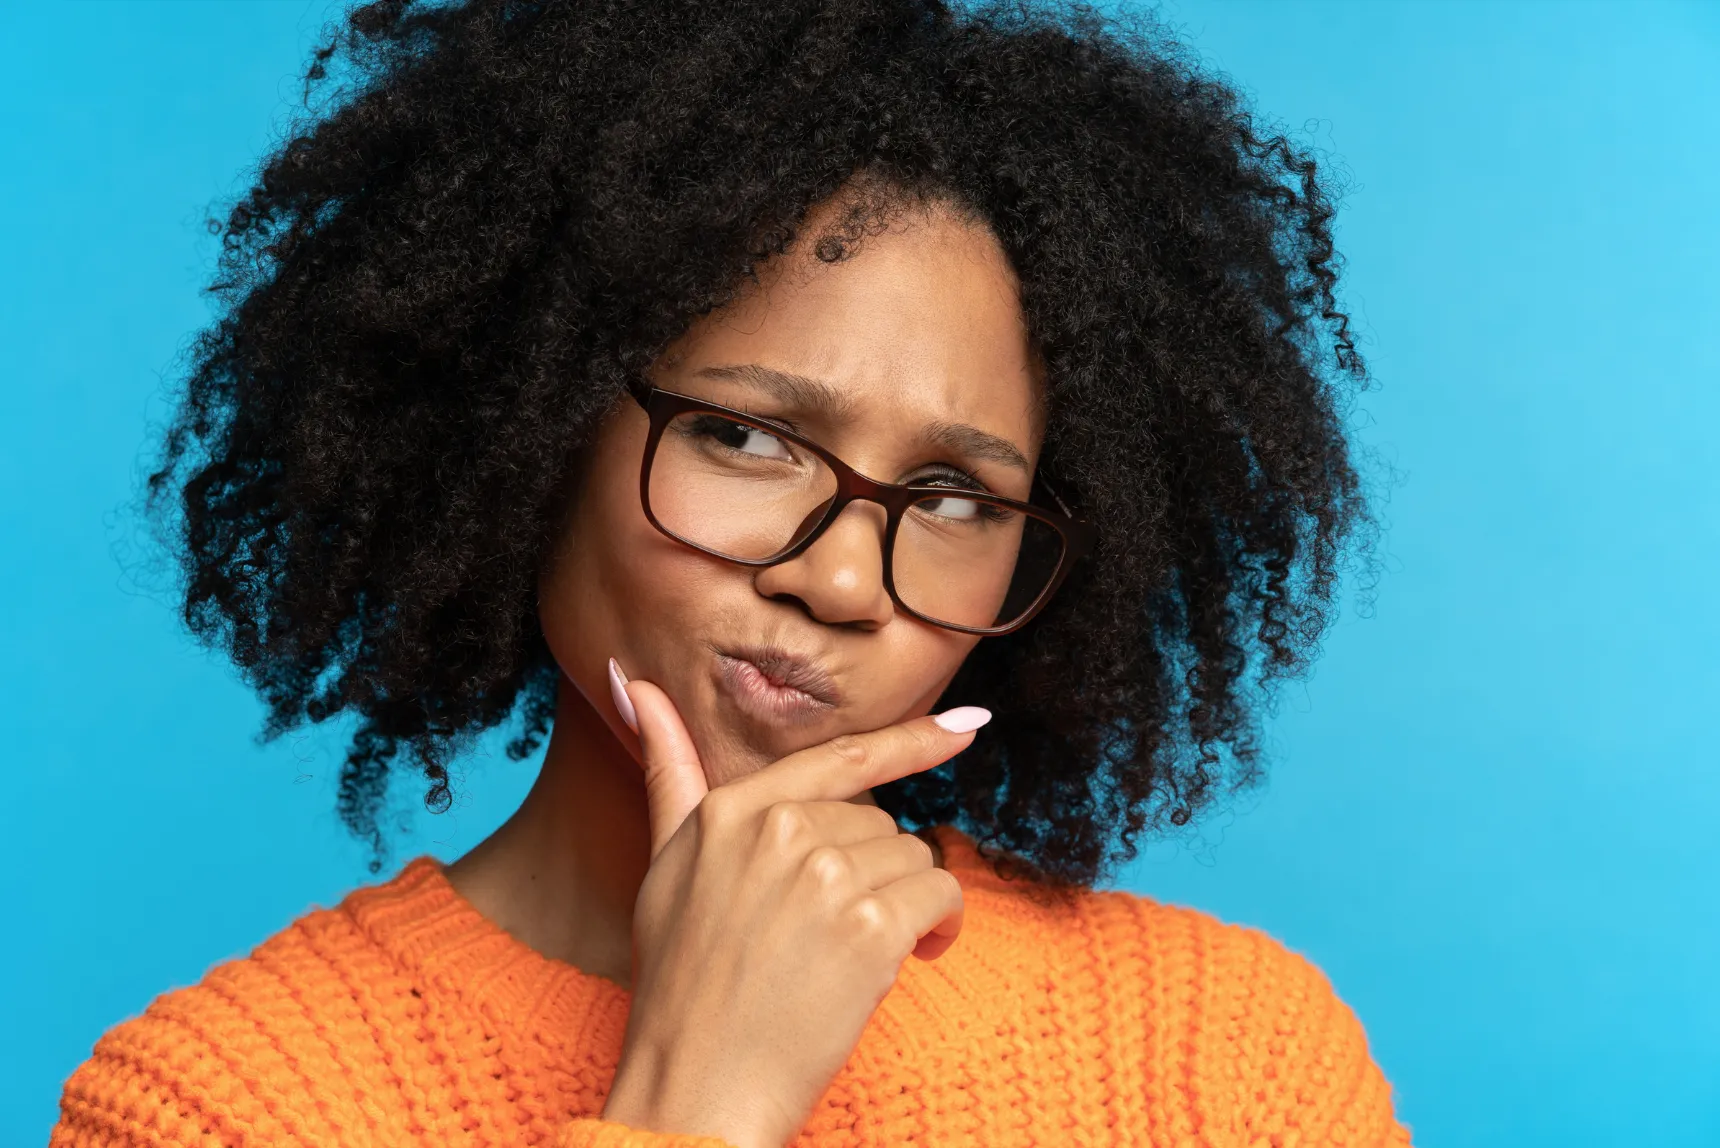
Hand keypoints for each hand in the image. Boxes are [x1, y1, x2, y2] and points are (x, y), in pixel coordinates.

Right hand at [598, 659, 987, 1147]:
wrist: (697, 1083)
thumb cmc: (681, 984)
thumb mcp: (664, 866)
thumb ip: (668, 773)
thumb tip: (631, 681)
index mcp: (733, 810)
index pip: (841, 759)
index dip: (912, 741)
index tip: (971, 725)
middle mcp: (780, 830)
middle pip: (878, 823)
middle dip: (872, 874)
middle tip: (833, 933)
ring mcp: (826, 875)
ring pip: (913, 859)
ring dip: (905, 906)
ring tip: (857, 956)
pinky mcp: (870, 925)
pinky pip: (940, 899)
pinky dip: (939, 930)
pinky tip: (907, 960)